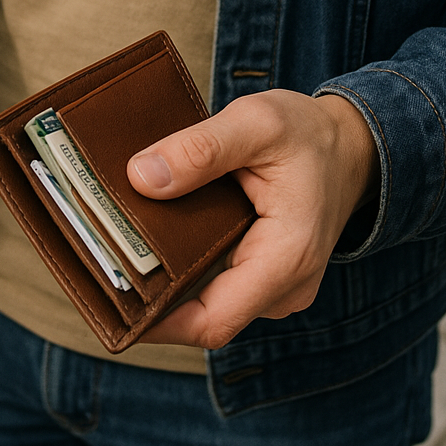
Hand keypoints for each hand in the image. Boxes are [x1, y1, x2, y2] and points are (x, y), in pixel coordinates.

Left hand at [126, 90, 378, 349]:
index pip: (212, 320)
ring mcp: (270, 286)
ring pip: (202, 301)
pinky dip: (177, 267)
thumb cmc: (308, 134)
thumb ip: (201, 148)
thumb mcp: (258, 123)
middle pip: (199, 314)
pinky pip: (211, 284)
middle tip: (94, 260)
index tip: (108, 300)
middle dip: (146, 296)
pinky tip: (141, 239)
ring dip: (159, 281)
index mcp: (286, 259)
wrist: (351, 145)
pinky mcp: (258, 274)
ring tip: (108, 246)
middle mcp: (281, 287)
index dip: (156, 322)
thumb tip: (142, 177)